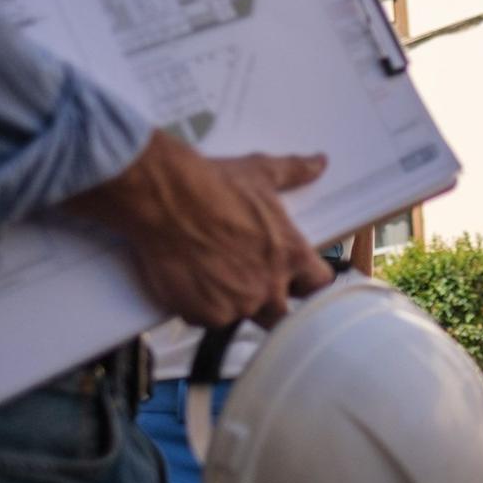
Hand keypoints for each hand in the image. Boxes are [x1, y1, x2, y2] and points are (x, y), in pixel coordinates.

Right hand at [67, 131, 332, 328]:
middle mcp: (269, 286)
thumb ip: (295, 172)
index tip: (297, 277)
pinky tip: (192, 282)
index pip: (320, 285)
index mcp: (291, 255)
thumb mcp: (261, 173)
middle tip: (249, 279)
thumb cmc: (213, 185)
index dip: (308, 282)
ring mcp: (237, 305)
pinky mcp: (203, 315)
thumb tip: (319, 162)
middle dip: (271, 300)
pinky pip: (208, 320)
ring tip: (215, 275)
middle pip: (285, 313)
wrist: (163, 199)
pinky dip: (202, 306)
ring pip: (244, 317)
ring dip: (235, 303)